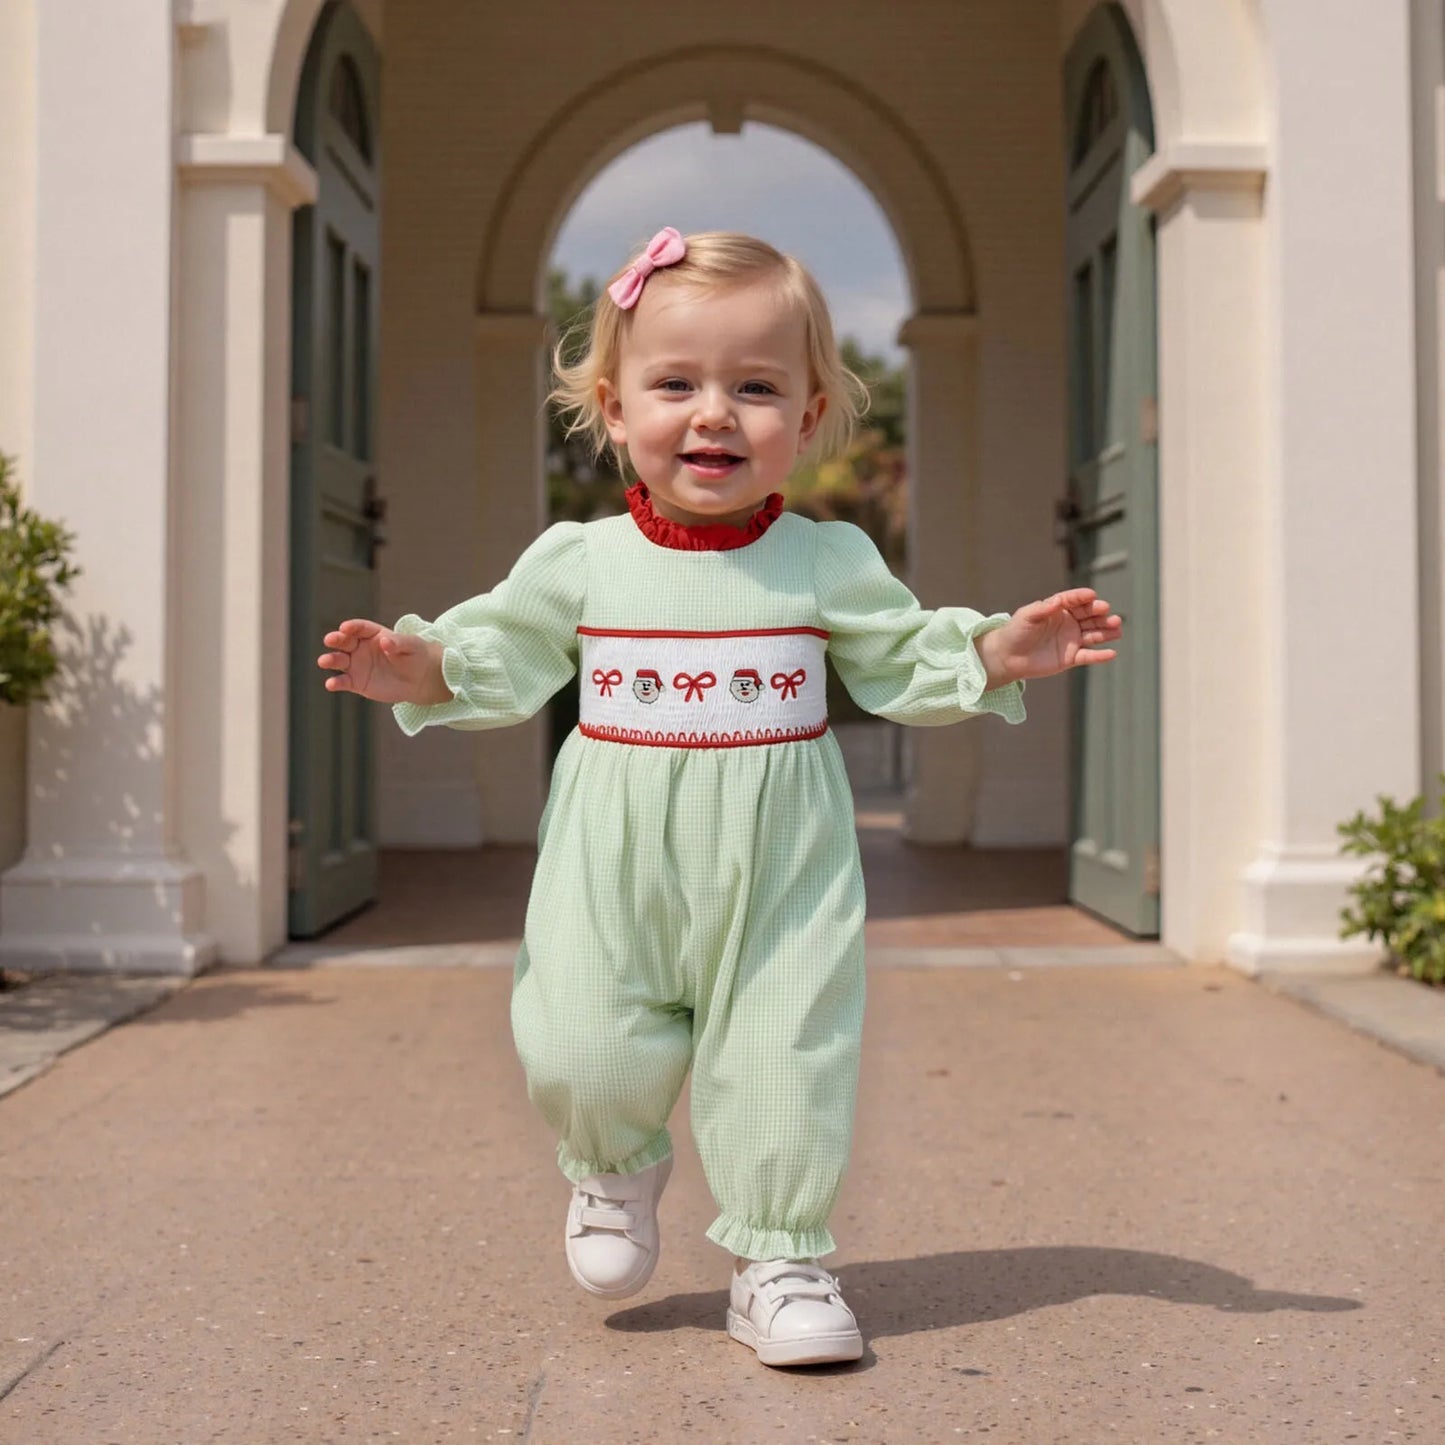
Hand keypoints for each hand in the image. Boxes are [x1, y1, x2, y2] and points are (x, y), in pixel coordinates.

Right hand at [317, 619, 450, 704]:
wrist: (419, 680)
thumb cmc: (416, 656)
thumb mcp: (411, 646)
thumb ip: (398, 643)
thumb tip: (385, 641)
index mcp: (373, 634)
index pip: (360, 628)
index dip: (352, 627)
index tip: (345, 627)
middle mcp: (361, 647)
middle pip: (344, 641)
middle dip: (336, 639)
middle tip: (329, 639)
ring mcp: (357, 665)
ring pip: (339, 660)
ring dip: (330, 660)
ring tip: (324, 661)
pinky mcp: (356, 682)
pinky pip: (343, 682)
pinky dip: (336, 683)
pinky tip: (331, 685)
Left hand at [976, 588, 1122, 686]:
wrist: (1007, 657)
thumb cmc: (1015, 632)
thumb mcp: (1026, 617)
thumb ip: (1042, 608)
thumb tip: (1058, 600)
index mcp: (1058, 609)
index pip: (1074, 600)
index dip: (1083, 597)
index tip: (1092, 596)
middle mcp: (1068, 622)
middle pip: (1089, 616)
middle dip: (1100, 614)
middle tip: (1108, 612)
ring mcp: (1071, 640)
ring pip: (1093, 634)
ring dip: (1106, 631)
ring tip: (1117, 628)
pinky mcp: (1071, 657)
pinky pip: (1088, 655)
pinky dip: (1100, 655)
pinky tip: (1111, 653)